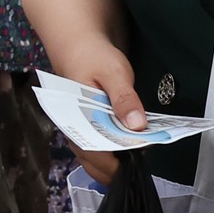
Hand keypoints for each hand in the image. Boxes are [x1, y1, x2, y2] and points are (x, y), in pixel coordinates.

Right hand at [54, 37, 143, 182]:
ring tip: (139, 159)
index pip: (92, 151)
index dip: (113, 162)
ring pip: (96, 158)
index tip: (133, 166)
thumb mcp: (114, 73)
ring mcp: (81, 130)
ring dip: (116, 163)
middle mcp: (74, 129)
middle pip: (93, 161)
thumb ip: (124, 98)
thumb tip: (137, 125)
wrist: (81, 45)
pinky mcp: (90, 127)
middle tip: (139, 166)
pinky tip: (132, 149)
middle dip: (116, 168)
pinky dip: (116, 153)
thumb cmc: (93, 57)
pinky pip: (100, 148)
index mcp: (74, 117)